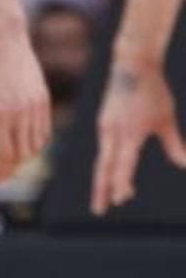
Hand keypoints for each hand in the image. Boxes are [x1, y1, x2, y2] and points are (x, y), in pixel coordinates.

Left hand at [0, 26, 51, 181]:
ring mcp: (35, 106)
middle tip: (3, 176)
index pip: (4, 155)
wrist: (4, 44)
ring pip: (36, 145)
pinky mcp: (44, 100)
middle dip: (12, 168)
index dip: (1, 172)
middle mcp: (20, 113)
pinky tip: (25, 146)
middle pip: (22, 154)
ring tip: (12, 161)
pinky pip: (44, 130)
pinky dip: (36, 143)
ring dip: (24, 157)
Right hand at [90, 58, 185, 213]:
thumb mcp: (166, 119)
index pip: (123, 165)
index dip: (122, 183)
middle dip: (102, 191)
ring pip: (101, 161)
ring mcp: (104, 129)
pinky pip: (103, 149)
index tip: (122, 199)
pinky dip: (104, 165)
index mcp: (129, 133)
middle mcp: (112, 134)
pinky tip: (106, 174)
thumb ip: (173, 144)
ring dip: (101, 181)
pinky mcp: (103, 124)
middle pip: (104, 169)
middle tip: (100, 211)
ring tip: (101, 198)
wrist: (131, 66)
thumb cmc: (153, 92)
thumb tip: (185, 165)